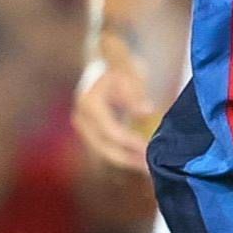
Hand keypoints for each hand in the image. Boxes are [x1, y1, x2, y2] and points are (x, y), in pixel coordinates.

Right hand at [72, 30, 162, 172]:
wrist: (108, 65)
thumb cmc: (122, 68)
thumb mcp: (131, 74)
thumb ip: (136, 93)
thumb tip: (145, 111)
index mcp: (90, 103)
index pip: (110, 130)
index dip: (129, 142)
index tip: (148, 149)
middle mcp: (82, 117)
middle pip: (104, 146)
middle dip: (127, 158)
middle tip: (149, 167)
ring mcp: (84, 126)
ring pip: (103, 151)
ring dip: (125, 160)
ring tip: (147, 168)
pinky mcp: (91, 132)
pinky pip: (106, 148)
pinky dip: (121, 155)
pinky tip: (138, 161)